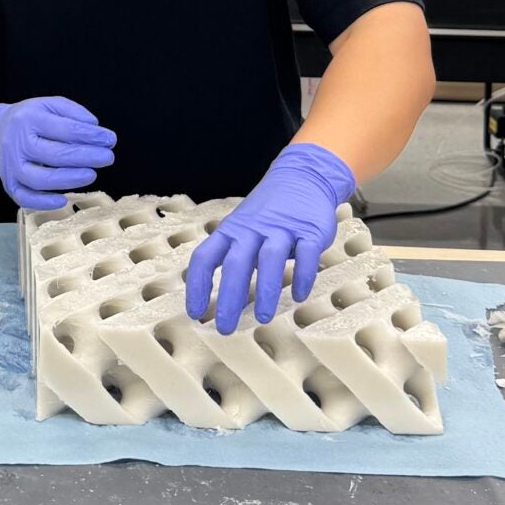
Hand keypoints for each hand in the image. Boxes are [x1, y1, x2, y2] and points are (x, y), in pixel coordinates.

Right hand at [0, 96, 116, 209]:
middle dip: (85, 157)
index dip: (90, 135)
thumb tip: (94, 127)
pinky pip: (25, 199)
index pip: (64, 129)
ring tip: (92, 174)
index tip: (110, 139)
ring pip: (40, 180)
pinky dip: (44, 203)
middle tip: (108, 157)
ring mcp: (11, 166)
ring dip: (69, 179)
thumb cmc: (30, 119)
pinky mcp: (9, 185)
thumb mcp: (49, 105)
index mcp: (29, 119)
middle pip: (54, 154)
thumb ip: (73, 112)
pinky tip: (64, 200)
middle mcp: (17, 143)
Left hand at [185, 142, 355, 332]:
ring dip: (265, 290)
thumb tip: (214, 295)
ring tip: (262, 317)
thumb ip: (230, 255)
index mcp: (231, 231)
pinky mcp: (309, 231)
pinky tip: (299, 295)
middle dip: (229, 297)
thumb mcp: (241, 228)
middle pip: (236, 263)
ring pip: (269, 258)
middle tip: (225, 327)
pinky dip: (302, 275)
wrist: (303, 177)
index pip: (206, 258)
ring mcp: (282, 229)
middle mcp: (253, 230)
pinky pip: (305, 254)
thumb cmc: (267, 213)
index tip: (195, 312)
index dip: (198, 286)